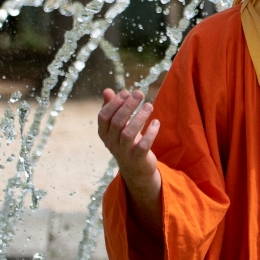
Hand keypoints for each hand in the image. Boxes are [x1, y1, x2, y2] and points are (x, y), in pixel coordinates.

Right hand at [98, 88, 162, 237]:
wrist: (136, 169)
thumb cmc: (127, 142)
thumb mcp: (118, 126)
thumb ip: (113, 108)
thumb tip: (107, 90)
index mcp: (104, 134)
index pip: (103, 116)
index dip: (114, 103)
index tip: (126, 91)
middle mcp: (111, 143)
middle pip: (116, 122)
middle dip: (128, 106)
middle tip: (140, 93)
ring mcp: (124, 152)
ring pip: (128, 133)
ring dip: (139, 117)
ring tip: (150, 105)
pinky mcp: (137, 159)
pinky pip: (143, 145)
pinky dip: (150, 132)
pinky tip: (156, 122)